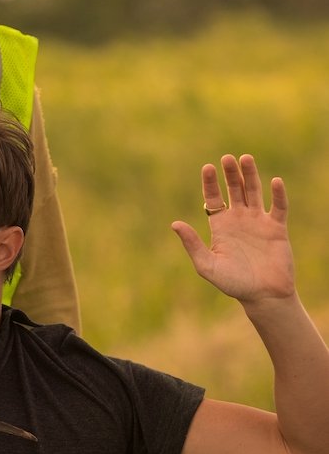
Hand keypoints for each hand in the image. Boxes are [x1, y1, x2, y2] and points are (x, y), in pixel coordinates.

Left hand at [171, 154, 293, 305]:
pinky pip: (278, 207)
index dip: (210, 183)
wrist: (262, 295)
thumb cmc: (233, 283)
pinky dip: (278, 194)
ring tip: (245, 158)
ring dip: (250, 176)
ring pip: (254, 192)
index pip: (213, 198)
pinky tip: (275, 181)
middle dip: (230, 174)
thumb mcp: (207, 264)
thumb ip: (192, 244)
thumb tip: (175, 223)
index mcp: (220, 226)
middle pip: (233, 190)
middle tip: (226, 158)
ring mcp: (258, 222)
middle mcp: (238, 220)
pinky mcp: (277, 228)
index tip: (207, 167)